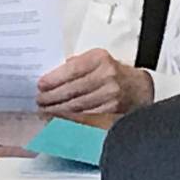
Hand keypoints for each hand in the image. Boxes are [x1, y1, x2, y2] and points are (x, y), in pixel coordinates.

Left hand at [36, 48, 153, 114]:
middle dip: (52, 98)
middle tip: (39, 101)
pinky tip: (59, 120)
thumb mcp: (97, 61)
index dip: (54, 79)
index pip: (72, 69)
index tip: (41, 86)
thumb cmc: (114, 73)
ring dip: (57, 111)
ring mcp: (111, 95)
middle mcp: (107, 76)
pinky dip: (70, 121)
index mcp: (100, 59)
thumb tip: (51, 77)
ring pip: (77, 106)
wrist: (140, 88)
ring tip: (45, 112)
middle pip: (73, 90)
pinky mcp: (113, 111)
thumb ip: (76, 65)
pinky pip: (86, 118)